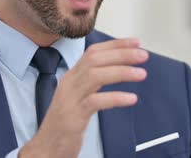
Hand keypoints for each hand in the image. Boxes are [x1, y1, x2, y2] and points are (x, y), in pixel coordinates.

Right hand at [19, 38, 148, 157]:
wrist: (46, 148)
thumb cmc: (66, 123)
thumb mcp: (78, 97)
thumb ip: (93, 82)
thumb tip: (117, 69)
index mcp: (72, 76)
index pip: (93, 52)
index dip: (115, 44)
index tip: (136, 43)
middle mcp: (70, 83)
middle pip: (95, 59)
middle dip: (121, 54)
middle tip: (143, 55)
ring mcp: (70, 98)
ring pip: (95, 75)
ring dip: (121, 72)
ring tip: (141, 74)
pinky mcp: (73, 115)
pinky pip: (95, 101)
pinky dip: (115, 98)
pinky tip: (131, 99)